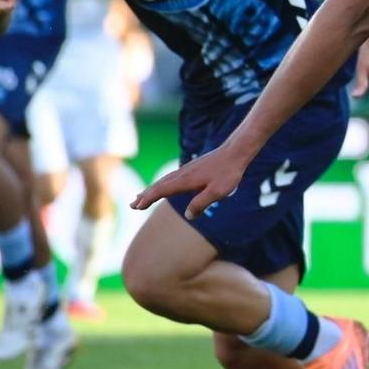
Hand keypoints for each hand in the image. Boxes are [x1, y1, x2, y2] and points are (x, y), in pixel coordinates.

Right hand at [132, 144, 249, 219]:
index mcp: (185, 180)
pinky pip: (172, 178)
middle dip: (145, 196)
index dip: (148, 199)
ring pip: (165, 181)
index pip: (161, 190)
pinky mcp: (193, 168)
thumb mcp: (218, 192)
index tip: (137, 207)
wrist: (236, 152)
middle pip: (159, 185)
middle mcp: (182, 174)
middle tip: (132, 205)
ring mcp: (187, 170)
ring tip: (142, 197)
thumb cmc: (228, 172)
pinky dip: (163, 184)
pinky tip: (165, 187)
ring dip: (152, 189)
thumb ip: (201, 203)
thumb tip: (188, 216)